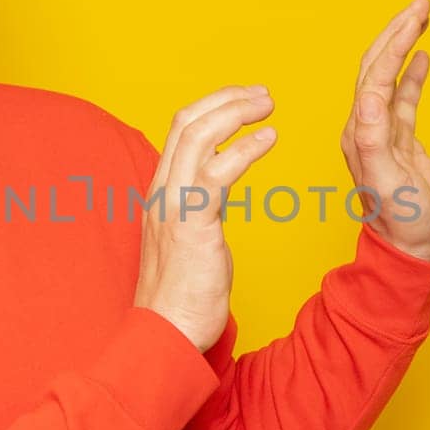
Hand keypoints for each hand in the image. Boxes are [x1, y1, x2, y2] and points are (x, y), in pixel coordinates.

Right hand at [134, 85, 277, 351]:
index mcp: (160, 192)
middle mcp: (162, 191)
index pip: (180, 131)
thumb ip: (199, 208)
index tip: (244, 102)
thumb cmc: (182, 296)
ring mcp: (173, 205)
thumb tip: (216, 190)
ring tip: (268, 105)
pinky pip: (218, 172)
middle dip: (227, 99)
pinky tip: (269, 140)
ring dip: (236, 112)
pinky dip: (245, 148)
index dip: (213, 108)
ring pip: (199, 136)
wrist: (167, 334)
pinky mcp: (192, 223)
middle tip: (262, 94)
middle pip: (187, 122)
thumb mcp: (188, 238)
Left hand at [339, 0, 429, 261]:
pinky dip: (413, 74)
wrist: (414, 252)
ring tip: (422, 16)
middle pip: (378, 66)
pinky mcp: (401, 144)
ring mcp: (385, 134)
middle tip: (421, 2)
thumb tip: (370, 97)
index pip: (374, 74)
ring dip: (405, 45)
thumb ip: (376, 140)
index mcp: (360, 132)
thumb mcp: (387, 183)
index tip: (416, 14)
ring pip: (391, 77)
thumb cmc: (402, 225)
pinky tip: (423, 56)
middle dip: (398, 31)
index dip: (394, 41)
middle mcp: (367, 128)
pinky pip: (404, 99)